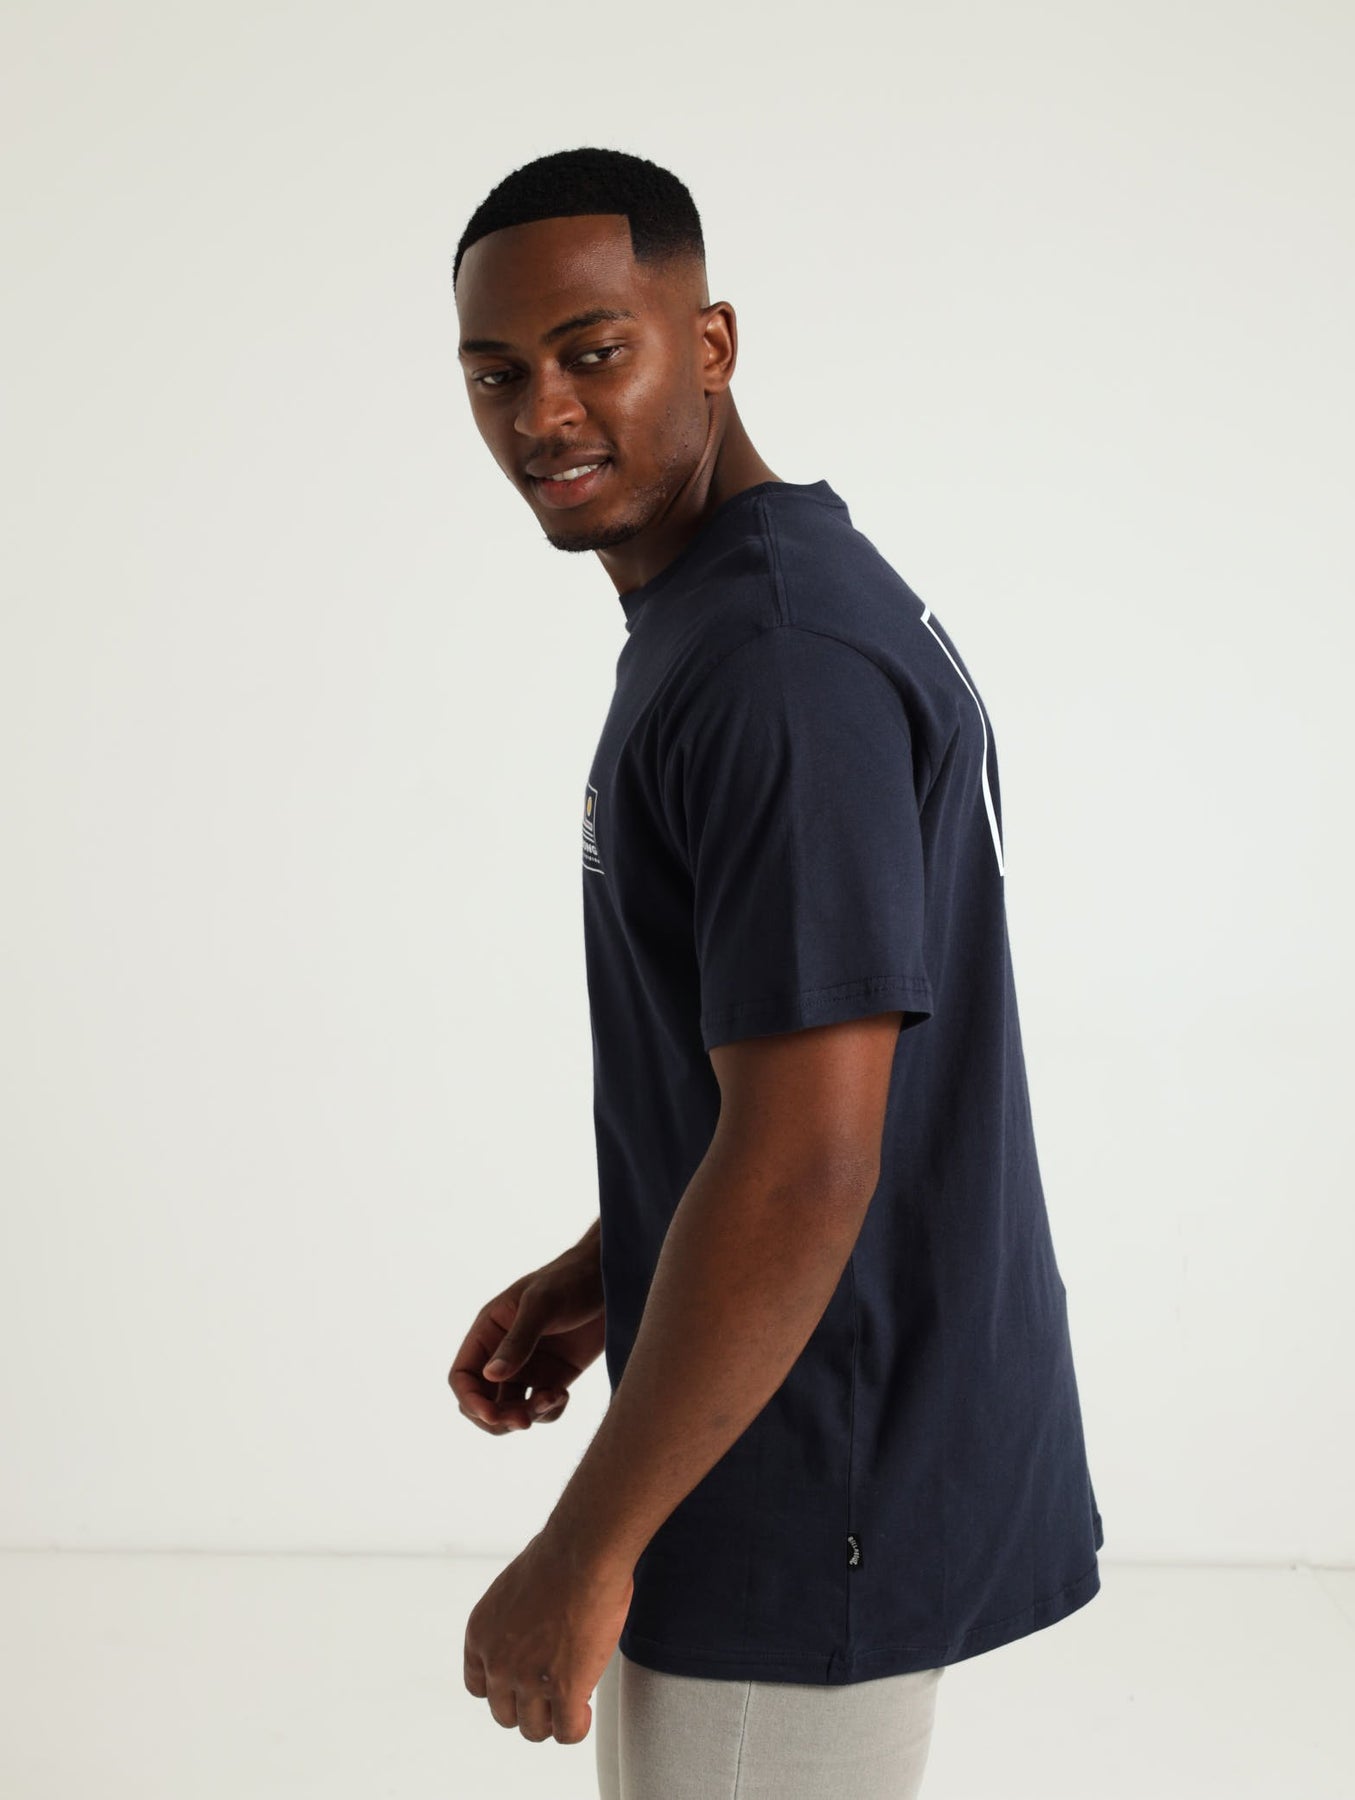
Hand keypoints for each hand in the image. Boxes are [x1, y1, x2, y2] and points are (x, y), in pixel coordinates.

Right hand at [448, 1247, 605, 1434]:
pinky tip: (563, 1393)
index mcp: (489, 1331)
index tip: (492, 1415)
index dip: (470, 1400)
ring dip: (526, 1416)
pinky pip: (541, 1410)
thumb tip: (490, 1376)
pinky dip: (549, 1412)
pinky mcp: (555, 1377)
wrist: (612, 1280)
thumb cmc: (572, 1280)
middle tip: (524, 1420)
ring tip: (553, 1397)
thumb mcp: (543, 1305)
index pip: (462, 1376)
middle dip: (498, 1417)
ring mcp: (529, 1367)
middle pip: (482, 1401)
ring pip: (510, 1411)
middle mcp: (503, 1353)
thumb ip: (518, 1340)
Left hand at [463, 1528, 632, 1743]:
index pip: (478, 1687)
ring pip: (534, 1730)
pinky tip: (587, 1709)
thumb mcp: (514, 1590)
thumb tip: (533, 1631)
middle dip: (529, 1706)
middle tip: (552, 1691)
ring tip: (573, 1702)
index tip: (523, 1683)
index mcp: (480, 1634)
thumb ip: (514, 1621)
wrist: (582, 1552)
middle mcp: (497, 1662)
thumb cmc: (558, 1557)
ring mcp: (527, 1681)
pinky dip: (577, 1726)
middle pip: (504, 1714)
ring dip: (553, 1720)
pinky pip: (567, 1731)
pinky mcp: (563, 1691)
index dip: (504, 1688)